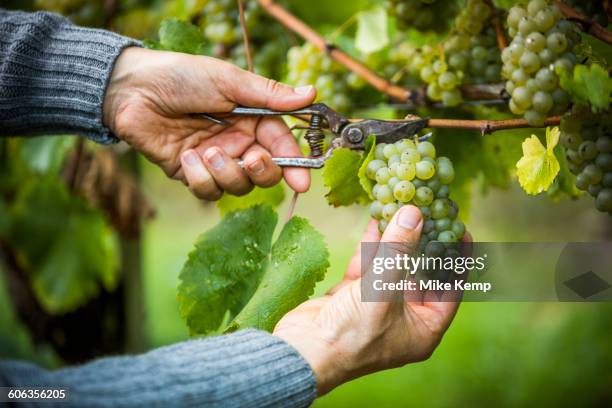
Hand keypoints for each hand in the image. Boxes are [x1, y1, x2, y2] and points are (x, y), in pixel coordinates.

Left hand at [103, 47, 315, 199]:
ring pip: (238, 187)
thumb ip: (270, 95)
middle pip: (265, 174)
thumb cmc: (182, 77)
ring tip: (206, 151)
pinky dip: (199, 177)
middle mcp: (238, 142)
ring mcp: (215, 161)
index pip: (282, 146)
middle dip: (262, 173)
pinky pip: (207, 191)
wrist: (133, 90)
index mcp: (253, 119)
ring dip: (227, 173)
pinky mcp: (192, 174)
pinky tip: (185, 156)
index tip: (302, 183)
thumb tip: (312, 93)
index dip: (294, 165)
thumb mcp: (229, 81)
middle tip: (252, 159)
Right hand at [274, 206, 470, 394]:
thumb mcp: (383, 288)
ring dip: (395, 240)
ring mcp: (376, 307)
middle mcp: (403, 319)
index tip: (460, 230)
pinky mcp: (352, 297)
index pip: (450, 289)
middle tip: (430, 214)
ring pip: (392, 267)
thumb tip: (414, 214)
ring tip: (403, 210)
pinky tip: (376, 221)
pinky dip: (371, 246)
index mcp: (423, 329)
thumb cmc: (353, 332)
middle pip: (421, 274)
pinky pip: (368, 267)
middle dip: (423, 243)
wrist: (304, 351)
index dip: (456, 259)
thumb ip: (400, 249)